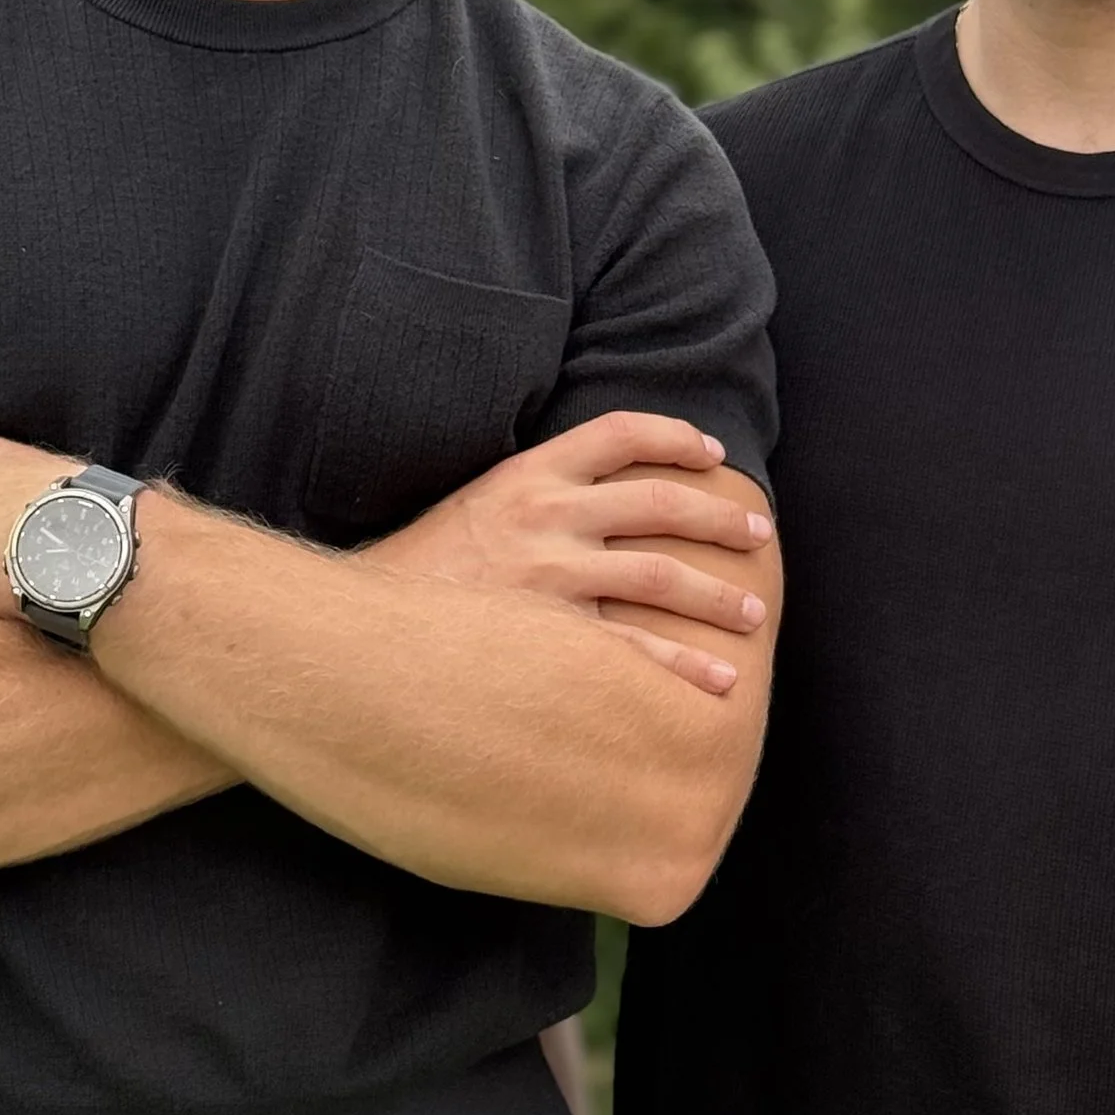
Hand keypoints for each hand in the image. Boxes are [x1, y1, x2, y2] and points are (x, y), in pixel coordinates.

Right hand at [365, 412, 772, 694]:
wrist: (356, 627)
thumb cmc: (418, 574)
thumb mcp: (475, 507)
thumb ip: (533, 498)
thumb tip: (593, 504)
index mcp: (527, 474)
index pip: (618, 433)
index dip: (675, 436)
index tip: (712, 456)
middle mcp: (544, 514)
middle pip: (659, 502)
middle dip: (719, 518)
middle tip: (758, 534)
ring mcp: (549, 575)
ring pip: (660, 575)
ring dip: (716, 595)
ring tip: (751, 612)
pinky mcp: (549, 636)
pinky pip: (634, 652)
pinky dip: (682, 667)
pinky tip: (718, 681)